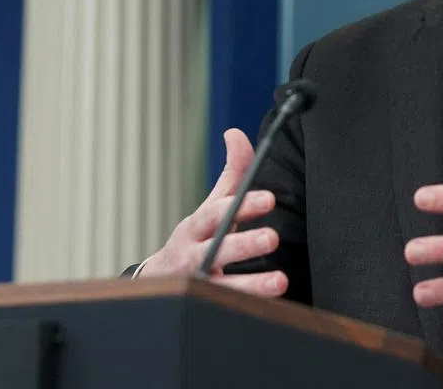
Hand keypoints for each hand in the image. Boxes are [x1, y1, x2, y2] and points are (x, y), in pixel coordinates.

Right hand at [136, 128, 287, 297]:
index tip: (268, 198)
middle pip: (217, 249)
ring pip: (222, 286)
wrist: (162, 281)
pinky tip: (272, 306)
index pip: (218, 212)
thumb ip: (231, 175)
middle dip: (244, 244)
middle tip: (273, 238)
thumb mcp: (212, 206)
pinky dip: (248, 308)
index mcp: (197, 226)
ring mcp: (198, 284)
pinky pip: (226, 309)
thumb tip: (236, 133)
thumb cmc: (200, 236)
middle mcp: (194, 254)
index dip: (242, 204)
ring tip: (280, 281)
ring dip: (251, 285)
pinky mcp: (206, 308)